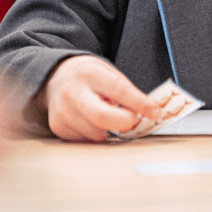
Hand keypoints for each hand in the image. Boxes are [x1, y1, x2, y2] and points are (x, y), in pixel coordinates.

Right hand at [41, 55, 159, 141]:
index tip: (155, 112)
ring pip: (96, 133)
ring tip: (105, 114)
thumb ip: (125, 91)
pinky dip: (95, 134)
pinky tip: (90, 121)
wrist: (56, 77)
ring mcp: (62, 112)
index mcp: (90, 74)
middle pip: (102, 117)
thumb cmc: (88, 76)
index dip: (140, 103)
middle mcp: (73, 92)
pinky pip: (85, 140)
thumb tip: (149, 111)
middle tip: (134, 122)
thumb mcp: (107, 72)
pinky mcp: (58, 127)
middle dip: (124, 123)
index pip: (119, 90)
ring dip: (108, 129)